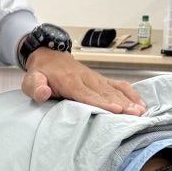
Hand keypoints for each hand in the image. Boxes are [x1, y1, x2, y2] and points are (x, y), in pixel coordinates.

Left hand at [20, 49, 145, 115]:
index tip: (116, 109)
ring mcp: (95, 79)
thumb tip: (43, 92)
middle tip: (135, 115)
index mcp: (70, 81)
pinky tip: (141, 104)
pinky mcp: (101, 80)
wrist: (48, 55)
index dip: (101, 102)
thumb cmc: (40, 73)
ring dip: (129, 101)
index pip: (86, 94)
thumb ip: (35, 87)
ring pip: (114, 90)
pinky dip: (130, 93)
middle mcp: (86, 79)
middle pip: (106, 93)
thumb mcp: (30, 80)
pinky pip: (118, 85)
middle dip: (122, 104)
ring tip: (141, 112)